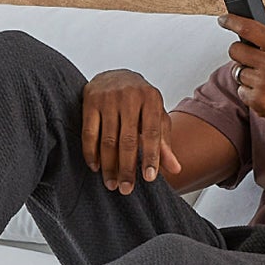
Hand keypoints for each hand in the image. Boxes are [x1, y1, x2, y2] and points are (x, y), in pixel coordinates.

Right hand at [81, 69, 183, 192]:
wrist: (114, 75)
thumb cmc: (139, 101)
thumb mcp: (155, 116)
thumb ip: (164, 142)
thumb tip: (176, 169)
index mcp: (151, 98)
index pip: (152, 132)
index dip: (151, 156)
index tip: (149, 178)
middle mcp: (130, 96)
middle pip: (128, 139)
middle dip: (127, 167)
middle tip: (126, 189)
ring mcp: (108, 98)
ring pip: (107, 140)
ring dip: (109, 166)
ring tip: (112, 184)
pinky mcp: (90, 101)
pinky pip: (89, 133)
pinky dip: (91, 153)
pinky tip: (95, 167)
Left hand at [223, 14, 264, 139]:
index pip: (250, 28)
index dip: (232, 21)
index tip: (224, 19)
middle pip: (236, 50)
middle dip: (240, 51)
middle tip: (252, 57)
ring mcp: (264, 84)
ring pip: (237, 71)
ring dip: (247, 74)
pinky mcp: (258, 101)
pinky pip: (241, 90)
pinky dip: (250, 92)